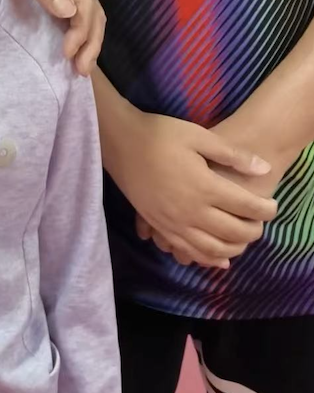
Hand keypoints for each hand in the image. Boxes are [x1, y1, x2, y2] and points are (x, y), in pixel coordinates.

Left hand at [0, 0, 105, 74]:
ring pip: (92, 14)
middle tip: (80, 70)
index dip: (79, 30)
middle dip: (90, 41)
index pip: (84, 1)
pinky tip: (78, 51)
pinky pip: (80, 13)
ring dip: (90, 41)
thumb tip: (69, 12)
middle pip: (93, 10)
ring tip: (83, 68)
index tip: (67, 52)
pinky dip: (82, 33)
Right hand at [112, 111, 276, 269]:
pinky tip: (218, 258)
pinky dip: (206, 258)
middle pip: (232, 232)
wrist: (120, 142)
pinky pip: (187, 251)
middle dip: (253, 231)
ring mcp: (173, 222)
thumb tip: (263, 169)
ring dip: (233, 249)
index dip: (264, 209)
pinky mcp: (159, 227)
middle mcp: (191, 210)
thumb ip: (231, 154)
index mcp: (204, 186)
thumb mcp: (198, 135)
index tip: (272, 206)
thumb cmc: (159, 134)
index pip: (245, 206)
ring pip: (212, 249)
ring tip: (244, 241)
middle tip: (261, 223)